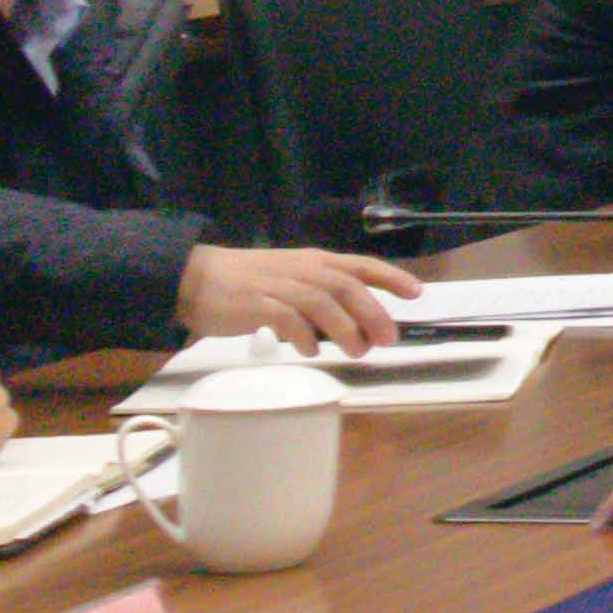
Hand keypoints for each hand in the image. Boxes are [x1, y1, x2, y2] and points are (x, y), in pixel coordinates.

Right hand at [176, 245, 419, 356]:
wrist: (195, 279)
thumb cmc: (248, 283)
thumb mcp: (291, 280)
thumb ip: (320, 296)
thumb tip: (354, 324)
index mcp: (314, 261)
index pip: (360, 265)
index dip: (391, 277)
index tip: (416, 293)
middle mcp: (301, 269)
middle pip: (347, 287)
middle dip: (373, 313)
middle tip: (387, 338)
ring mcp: (278, 285)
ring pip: (322, 302)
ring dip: (344, 329)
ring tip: (357, 351)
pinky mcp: (255, 304)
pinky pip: (286, 319)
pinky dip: (303, 336)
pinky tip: (310, 351)